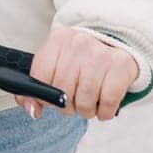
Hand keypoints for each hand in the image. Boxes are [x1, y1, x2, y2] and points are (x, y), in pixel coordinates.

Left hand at [14, 27, 137, 122]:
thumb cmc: (79, 61)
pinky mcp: (120, 66)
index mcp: (57, 40)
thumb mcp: (55, 64)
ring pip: (85, 101)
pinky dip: (104, 113)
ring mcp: (100, 53)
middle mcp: (77, 43)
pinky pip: (107, 104)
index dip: (44, 96)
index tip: (52, 98)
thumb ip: (36, 88)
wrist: (114, 45)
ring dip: (86, 111)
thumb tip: (32, 111)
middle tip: (73, 102)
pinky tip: (103, 106)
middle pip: (62, 91)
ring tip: (88, 103)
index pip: (40, 76)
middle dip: (67, 106)